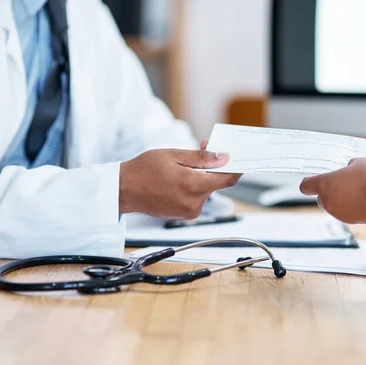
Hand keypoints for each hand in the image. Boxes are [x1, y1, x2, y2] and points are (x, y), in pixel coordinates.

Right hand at [119, 149, 240, 218]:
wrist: (124, 190)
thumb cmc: (144, 170)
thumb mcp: (174, 155)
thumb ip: (202, 158)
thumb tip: (225, 158)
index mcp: (193, 186)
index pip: (227, 179)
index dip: (236, 168)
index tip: (241, 160)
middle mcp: (194, 203)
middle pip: (215, 183)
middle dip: (213, 167)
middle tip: (203, 149)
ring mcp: (189, 211)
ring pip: (206, 190)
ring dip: (201, 177)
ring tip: (183, 166)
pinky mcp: (184, 215)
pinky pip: (196, 198)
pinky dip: (193, 187)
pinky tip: (178, 178)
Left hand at [299, 158, 365, 223]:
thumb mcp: (358, 162)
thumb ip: (346, 168)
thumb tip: (346, 172)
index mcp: (325, 185)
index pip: (306, 186)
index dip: (309, 183)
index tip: (314, 180)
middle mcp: (329, 202)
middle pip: (321, 198)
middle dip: (329, 192)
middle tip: (343, 183)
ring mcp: (339, 214)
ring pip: (335, 206)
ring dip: (341, 200)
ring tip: (358, 189)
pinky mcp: (352, 221)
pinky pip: (347, 212)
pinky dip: (352, 207)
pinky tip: (364, 199)